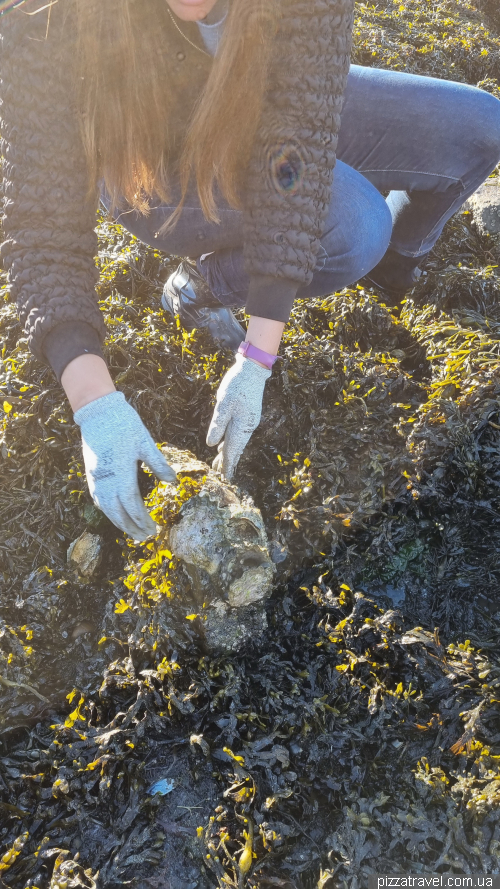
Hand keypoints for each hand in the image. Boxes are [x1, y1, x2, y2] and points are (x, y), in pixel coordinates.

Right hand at [74, 391, 176, 540]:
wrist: (97, 411)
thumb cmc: (124, 424)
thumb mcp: (145, 442)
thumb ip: (158, 464)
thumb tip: (172, 482)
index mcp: (121, 472)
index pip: (131, 504)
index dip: (142, 518)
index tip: (153, 528)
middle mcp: (106, 479)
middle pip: (117, 511)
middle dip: (131, 526)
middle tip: (145, 537)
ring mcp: (96, 477)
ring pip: (106, 508)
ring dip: (119, 522)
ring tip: (132, 531)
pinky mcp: (91, 473)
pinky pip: (98, 499)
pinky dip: (108, 511)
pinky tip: (116, 514)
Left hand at [206, 354, 270, 479]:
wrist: (253, 370)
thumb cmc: (237, 385)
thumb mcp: (223, 404)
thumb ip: (217, 425)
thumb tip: (210, 444)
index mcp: (241, 426)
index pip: (232, 451)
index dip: (226, 465)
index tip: (223, 479)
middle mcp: (247, 427)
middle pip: (234, 448)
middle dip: (226, 462)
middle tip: (217, 476)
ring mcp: (248, 421)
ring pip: (236, 441)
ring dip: (227, 453)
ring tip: (219, 465)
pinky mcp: (247, 415)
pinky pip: (237, 434)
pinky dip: (230, 442)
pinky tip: (223, 446)